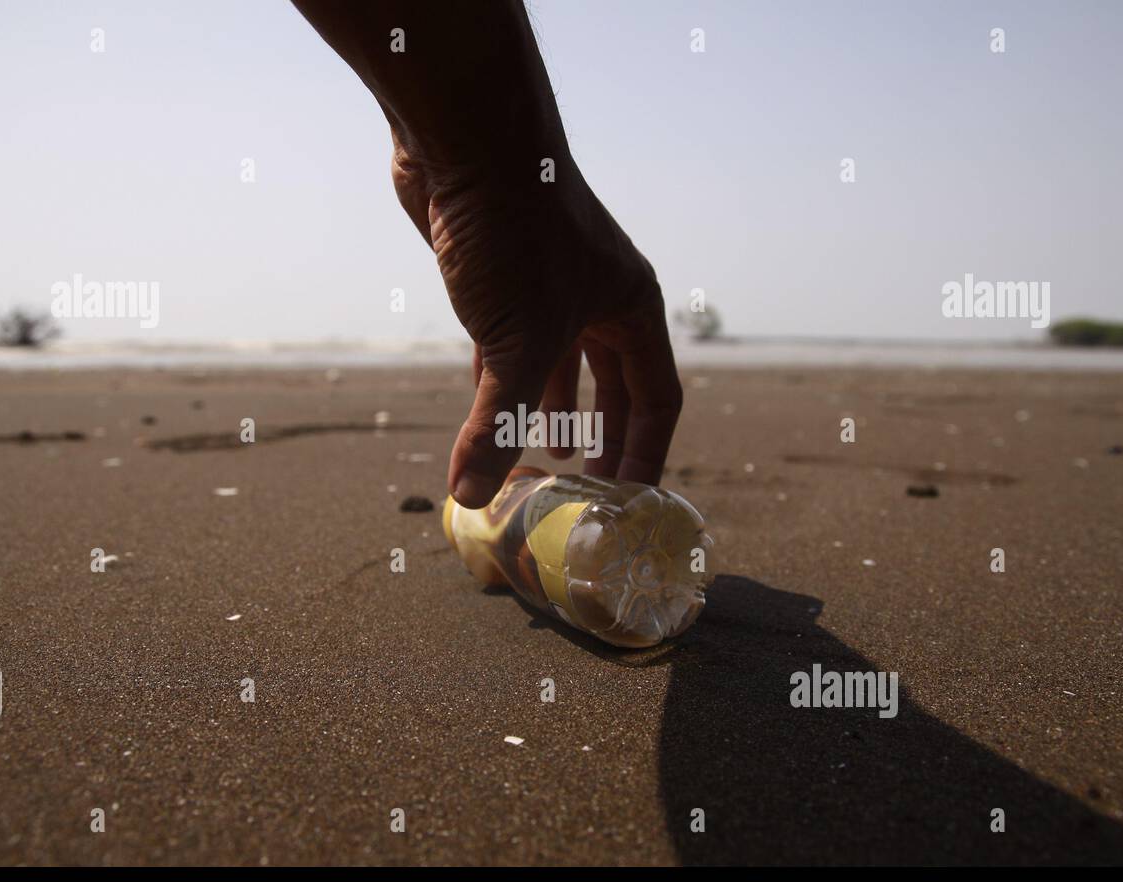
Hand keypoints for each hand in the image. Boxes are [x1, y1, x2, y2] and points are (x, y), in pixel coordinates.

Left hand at [391, 139, 682, 507]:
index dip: (645, 453)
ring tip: (541, 461)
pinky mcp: (501, 278)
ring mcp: (550, 287)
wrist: (466, 139)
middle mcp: (599, 299)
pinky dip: (501, 384)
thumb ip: (498, 423)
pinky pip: (510, 345)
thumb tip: (474, 495)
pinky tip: (488, 414)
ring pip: (557, 366)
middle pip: (612, 387)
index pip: (656, 399)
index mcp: (631, 309)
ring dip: (547, 414)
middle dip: (600, 438)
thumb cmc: (516, 232)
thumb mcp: (516, 342)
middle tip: (586, 489)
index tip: (628, 500)